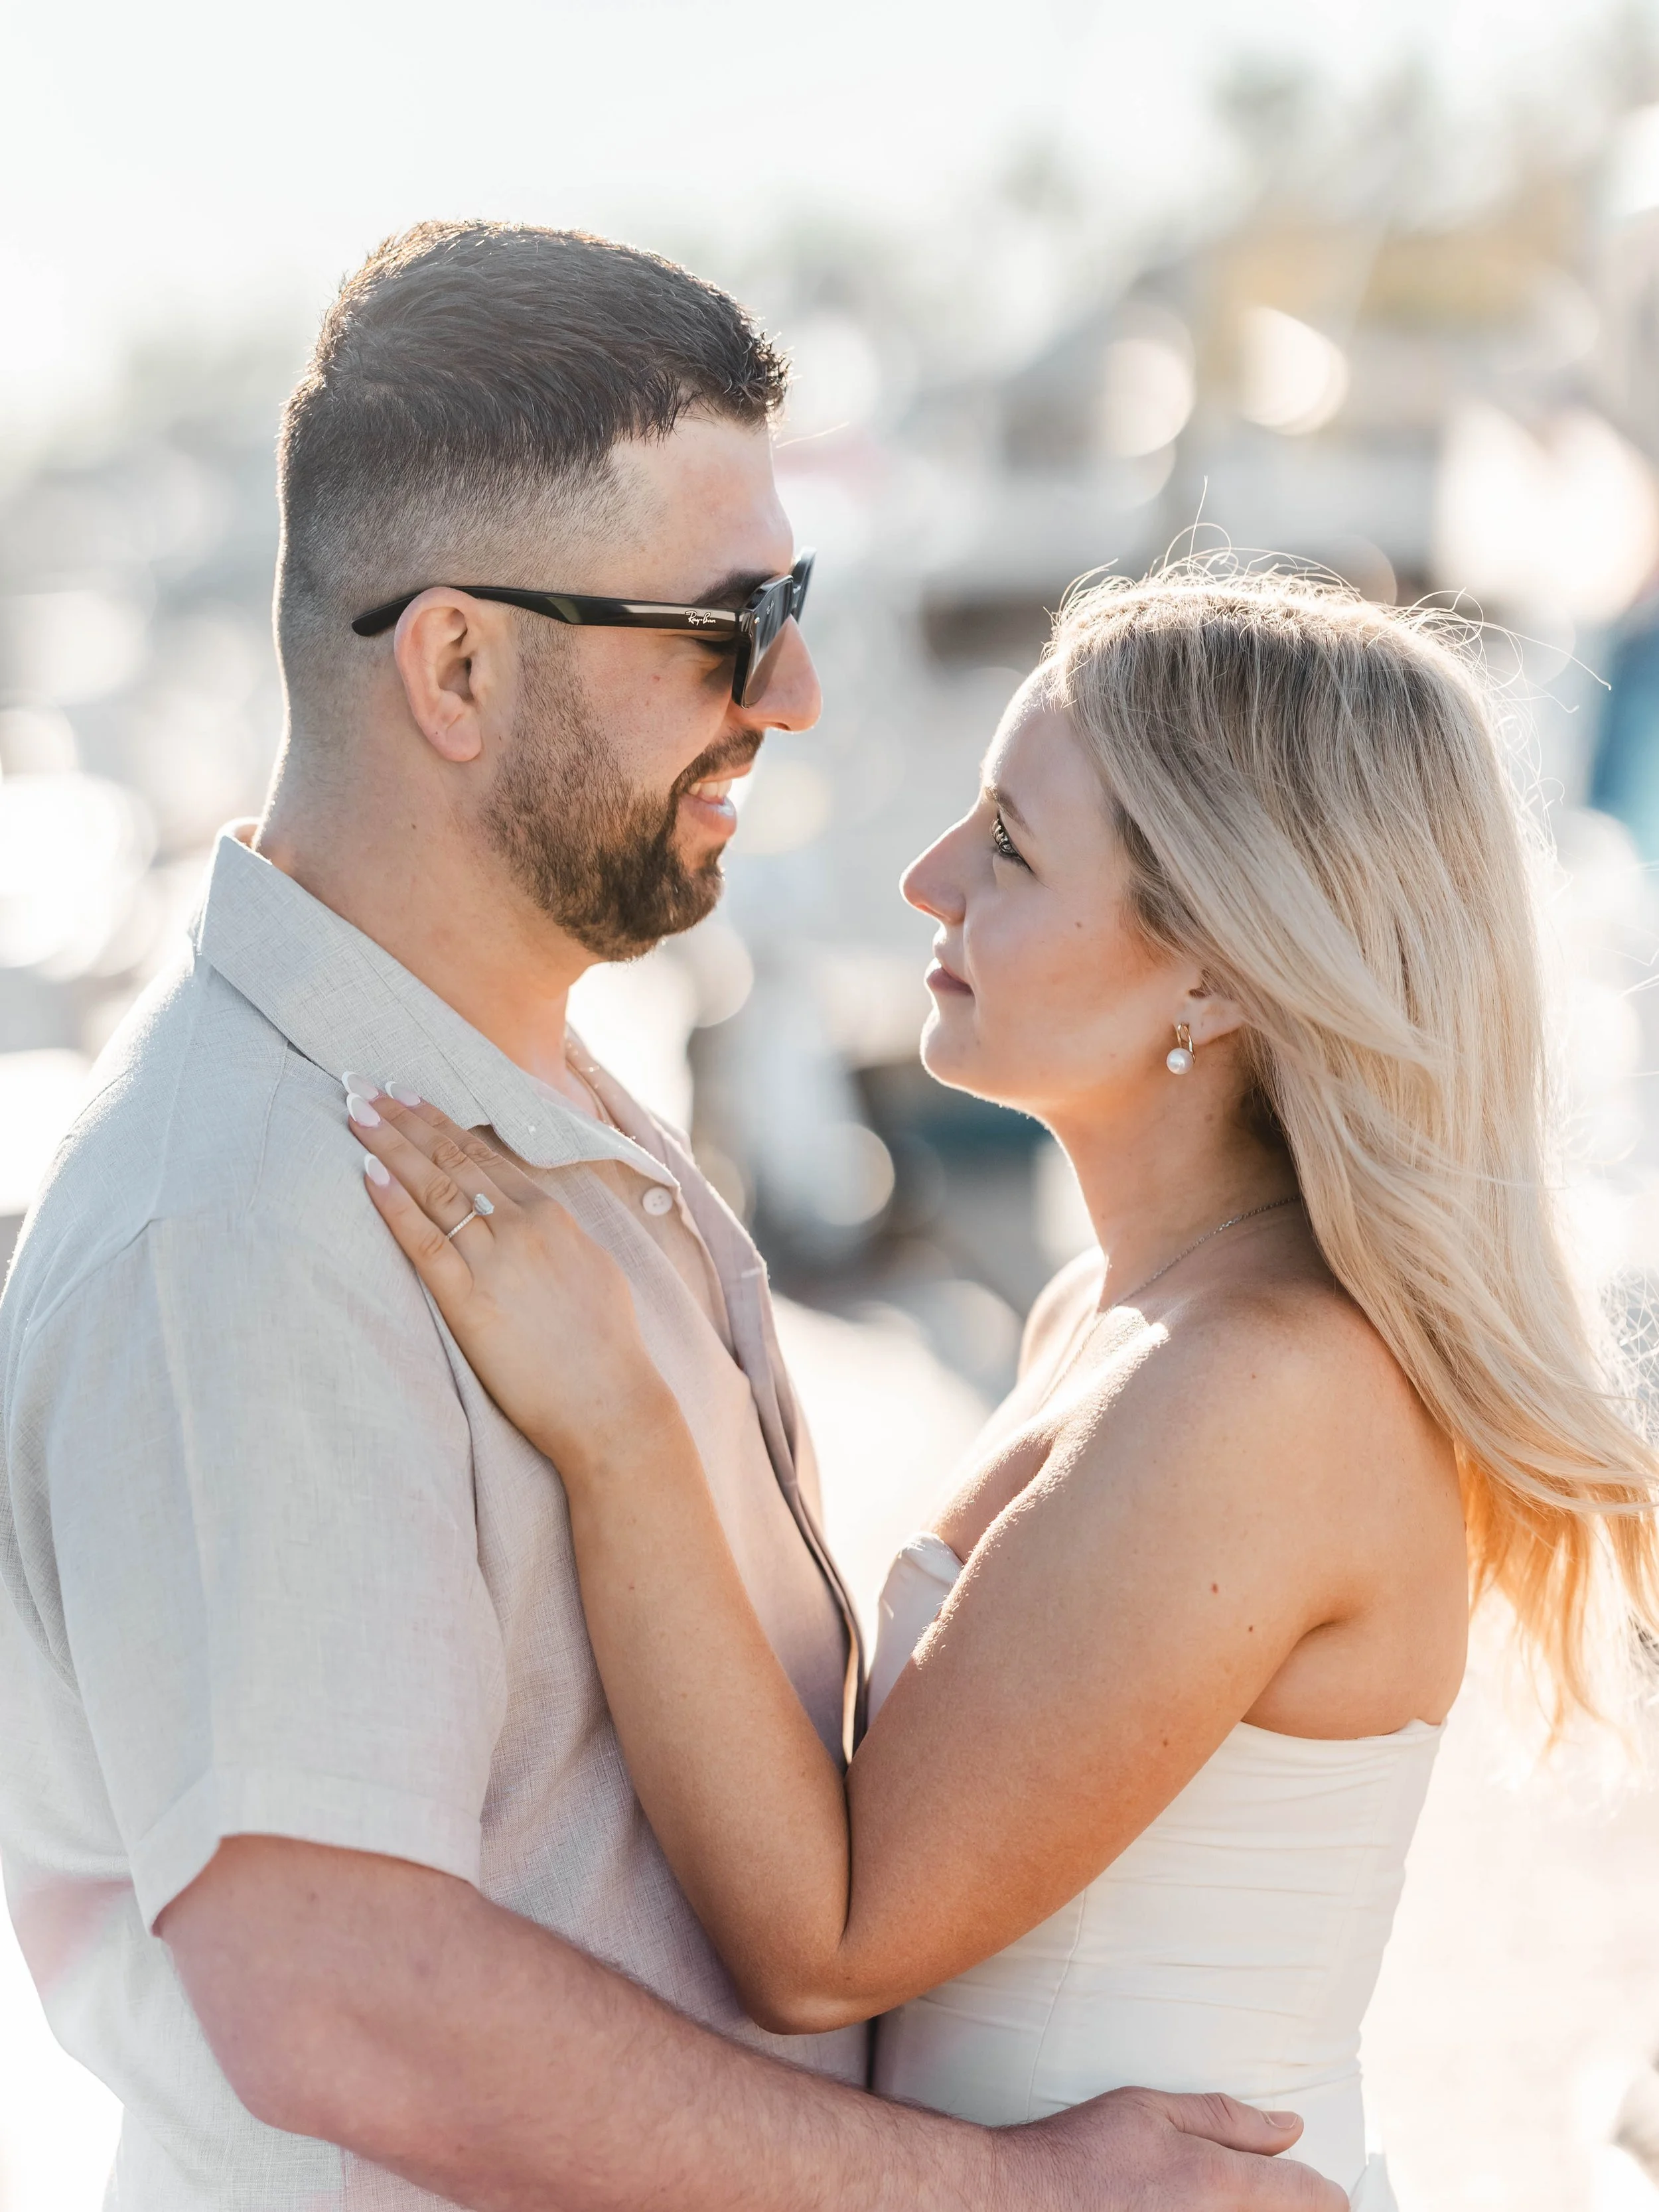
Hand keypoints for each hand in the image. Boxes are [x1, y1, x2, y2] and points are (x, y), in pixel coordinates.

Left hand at [343, 1085, 680, 1482]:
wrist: (611, 1404)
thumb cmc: (607, 1348)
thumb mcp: (594, 1271)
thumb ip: (560, 1239)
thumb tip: (538, 1223)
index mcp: (552, 1217)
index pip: (485, 1156)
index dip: (441, 1123)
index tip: (408, 1096)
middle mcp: (522, 1226)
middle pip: (453, 1158)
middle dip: (405, 1118)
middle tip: (365, 1084)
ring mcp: (495, 1260)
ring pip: (434, 1187)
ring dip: (390, 1144)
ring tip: (355, 1110)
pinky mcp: (468, 1301)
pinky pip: (423, 1240)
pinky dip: (393, 1203)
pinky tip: (367, 1172)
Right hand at [1004, 2090, 1344, 2210]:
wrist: (1021, 2204)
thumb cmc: (1082, 2151)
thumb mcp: (1150, 2109)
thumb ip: (1225, 2118)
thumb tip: (1292, 2126)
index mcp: (1216, 2182)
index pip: (1303, 2195)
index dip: (1327, 2197)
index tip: (1335, 2200)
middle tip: (1296, 2202)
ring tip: (1216, 2202)